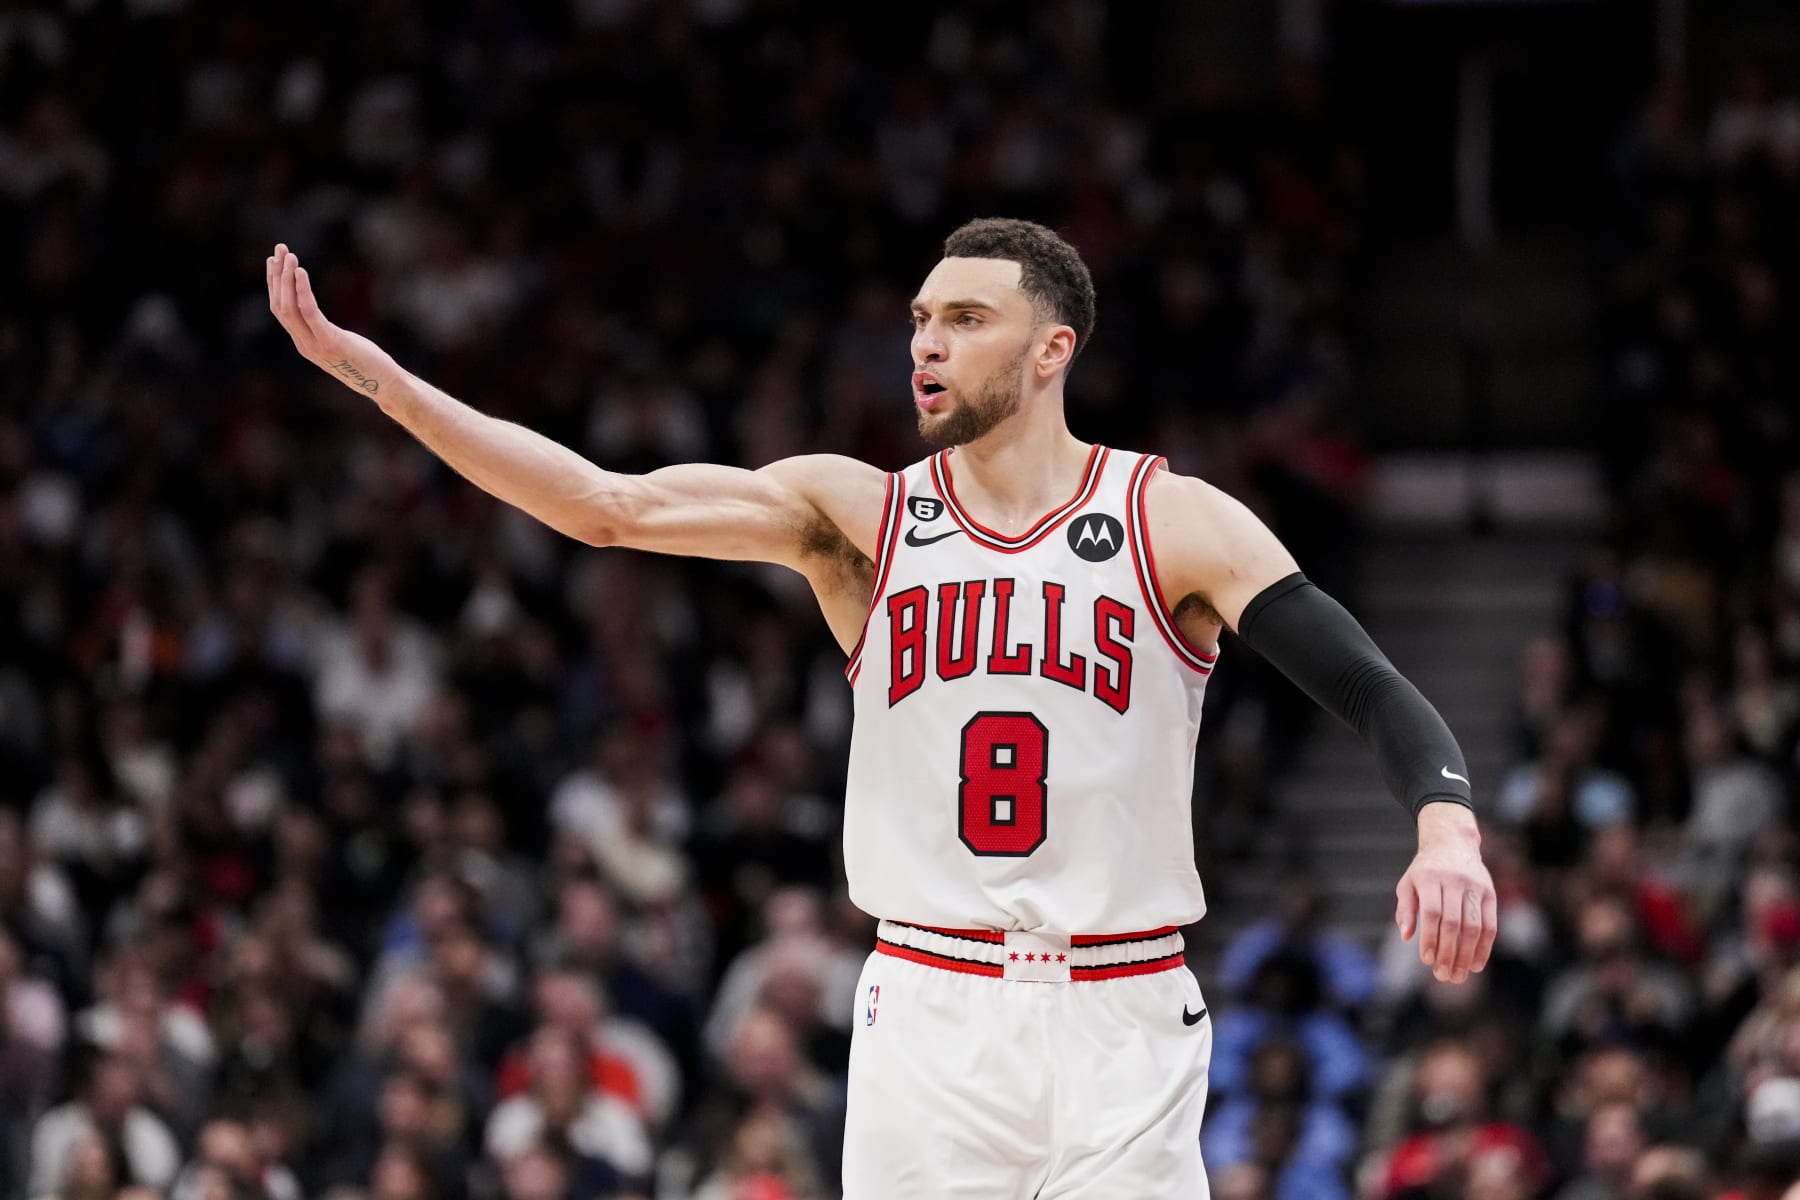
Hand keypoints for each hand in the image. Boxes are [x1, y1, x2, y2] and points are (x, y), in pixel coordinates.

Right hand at [266, 244, 393, 399]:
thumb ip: (324, 331)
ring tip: (290, 255)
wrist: (385, 384)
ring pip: (289, 307)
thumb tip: (319, 317)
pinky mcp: (330, 342)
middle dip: (277, 275)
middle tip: (280, 249)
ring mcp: (315, 345)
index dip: (274, 284)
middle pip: (279, 305)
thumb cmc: (366, 363)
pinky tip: (301, 272)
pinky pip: (309, 312)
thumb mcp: (338, 344)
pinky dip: (302, 290)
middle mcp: (304, 344)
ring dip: (286, 278)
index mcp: (303, 343)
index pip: (279, 310)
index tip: (274, 260)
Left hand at [1396, 803, 1496, 983]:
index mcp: (1430, 877)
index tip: (1426, 960)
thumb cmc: (1425, 869)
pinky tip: (1477, 964)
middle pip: (1454, 923)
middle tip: (1443, 976)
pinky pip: (1490, 924)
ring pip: (1474, 927)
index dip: (1430, 938)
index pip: (1432, 913)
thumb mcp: (1408, 882)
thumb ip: (1406, 908)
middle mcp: (1454, 881)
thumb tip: (1406, 937)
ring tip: (1458, 975)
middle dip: (1448, 953)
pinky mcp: (1490, 893)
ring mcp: (1475, 886)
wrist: (1452, 842)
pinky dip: (1484, 947)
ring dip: (1467, 955)